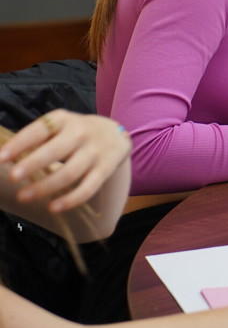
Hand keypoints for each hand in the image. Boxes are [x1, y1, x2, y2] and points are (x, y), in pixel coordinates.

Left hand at [0, 110, 130, 212]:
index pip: (39, 130)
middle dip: (33, 164)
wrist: (116, 134)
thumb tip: (6, 158)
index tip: (1, 158)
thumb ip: (37, 138)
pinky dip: (70, 200)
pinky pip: (88, 188)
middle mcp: (81, 133)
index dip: (20, 143)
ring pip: (69, 173)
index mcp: (63, 120)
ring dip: (45, 187)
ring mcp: (95, 152)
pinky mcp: (105, 169)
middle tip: (12, 177)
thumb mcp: (59, 126)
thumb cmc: (76, 133)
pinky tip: (53, 207)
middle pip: (56, 151)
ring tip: (23, 196)